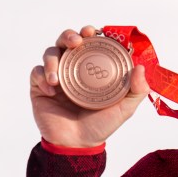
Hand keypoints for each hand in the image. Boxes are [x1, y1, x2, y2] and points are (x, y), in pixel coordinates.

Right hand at [29, 25, 151, 147]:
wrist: (77, 145)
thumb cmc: (101, 125)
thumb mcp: (124, 108)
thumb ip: (137, 90)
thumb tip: (141, 67)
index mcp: (92, 68)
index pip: (90, 43)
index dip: (90, 33)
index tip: (93, 31)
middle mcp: (73, 68)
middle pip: (66, 40)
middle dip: (69, 35)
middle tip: (76, 42)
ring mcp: (56, 76)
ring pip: (50, 53)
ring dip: (52, 59)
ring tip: (57, 78)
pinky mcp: (39, 87)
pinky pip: (36, 73)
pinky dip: (42, 77)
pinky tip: (51, 90)